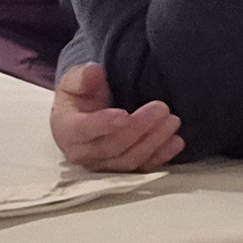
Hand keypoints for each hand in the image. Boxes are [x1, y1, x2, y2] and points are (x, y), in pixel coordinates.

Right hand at [49, 62, 182, 171]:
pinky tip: (176, 142)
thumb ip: (82, 77)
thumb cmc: (79, 96)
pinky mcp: (122, 170)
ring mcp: (103, 166)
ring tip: (173, 121)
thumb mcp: (75, 81)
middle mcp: (82, 154)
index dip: (104, 124)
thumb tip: (94, 71)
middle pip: (112, 147)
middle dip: (139, 129)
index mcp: (66, 130)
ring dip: (153, 142)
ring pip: (129, 160)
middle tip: (162, 108)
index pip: (84, 130)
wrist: (84, 115)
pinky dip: (161, 156)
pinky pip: (142, 168)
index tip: (124, 115)